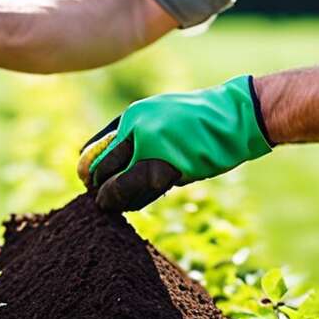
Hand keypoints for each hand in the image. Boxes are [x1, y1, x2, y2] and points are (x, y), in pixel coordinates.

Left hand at [77, 75, 271, 211]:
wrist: (232, 118)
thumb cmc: (196, 118)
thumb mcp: (160, 115)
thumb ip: (136, 133)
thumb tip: (107, 159)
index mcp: (134, 114)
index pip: (100, 145)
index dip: (90, 165)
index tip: (86, 178)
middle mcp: (139, 128)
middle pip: (106, 165)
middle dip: (97, 184)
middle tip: (94, 196)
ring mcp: (154, 148)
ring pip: (121, 183)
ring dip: (111, 198)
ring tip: (106, 204)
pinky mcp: (171, 167)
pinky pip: (144, 192)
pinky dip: (131, 200)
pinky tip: (126, 204)